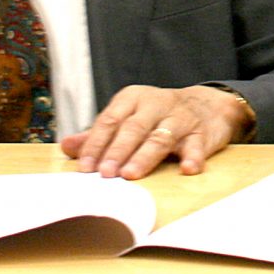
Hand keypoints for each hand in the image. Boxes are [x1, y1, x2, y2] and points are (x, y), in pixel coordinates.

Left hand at [58, 85, 251, 179]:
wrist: (207, 105)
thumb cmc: (158, 115)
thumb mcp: (128, 116)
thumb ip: (99, 134)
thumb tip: (66, 146)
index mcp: (133, 99)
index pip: (110, 120)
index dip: (96, 144)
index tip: (85, 167)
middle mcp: (156, 105)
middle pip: (133, 128)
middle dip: (118, 151)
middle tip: (105, 173)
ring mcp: (180, 118)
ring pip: (160, 137)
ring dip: (145, 157)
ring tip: (131, 174)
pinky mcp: (201, 133)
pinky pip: (197, 145)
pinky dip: (193, 156)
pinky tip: (187, 168)